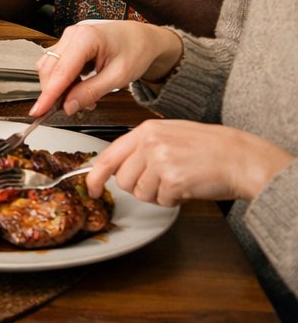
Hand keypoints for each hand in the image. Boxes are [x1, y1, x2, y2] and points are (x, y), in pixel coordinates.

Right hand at [29, 19, 181, 115]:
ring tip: (83, 97)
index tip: (39, 111)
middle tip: (71, 109)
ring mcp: (68, 38)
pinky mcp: (68, 45)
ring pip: (50, 68)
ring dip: (60, 87)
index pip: (60, 71)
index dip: (49, 94)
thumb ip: (91, 92)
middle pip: (50, 69)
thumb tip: (69, 106)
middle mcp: (72, 35)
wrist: (141, 38)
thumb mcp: (119, 77)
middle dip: (55, 92)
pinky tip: (79, 87)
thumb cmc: (135, 51)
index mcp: (86, 38)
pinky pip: (56, 65)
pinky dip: (64, 81)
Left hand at [84, 119, 294, 204]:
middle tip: (160, 182)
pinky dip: (173, 200)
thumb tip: (118, 166)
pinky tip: (187, 187)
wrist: (240, 157)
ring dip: (158, 194)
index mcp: (145, 131)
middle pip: (123, 180)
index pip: (108, 156)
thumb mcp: (169, 134)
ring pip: (141, 192)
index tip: (91, 187)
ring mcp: (160, 161)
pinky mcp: (173, 180)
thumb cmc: (210, 147)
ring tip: (178, 181)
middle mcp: (149, 144)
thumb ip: (142, 147)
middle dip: (138, 187)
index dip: (95, 176)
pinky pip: (161, 200)